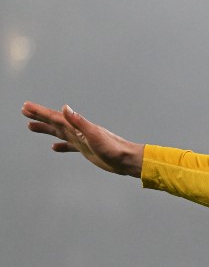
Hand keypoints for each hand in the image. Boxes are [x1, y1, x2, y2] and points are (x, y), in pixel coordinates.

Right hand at [23, 102, 143, 176]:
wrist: (127, 160)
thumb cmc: (113, 148)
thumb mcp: (94, 135)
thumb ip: (79, 122)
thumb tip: (65, 107)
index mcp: (79, 127)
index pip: (56, 117)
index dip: (40, 112)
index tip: (26, 106)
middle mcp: (79, 132)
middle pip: (55, 122)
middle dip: (39, 117)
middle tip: (24, 111)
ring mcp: (82, 141)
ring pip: (60, 133)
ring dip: (46, 129)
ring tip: (31, 126)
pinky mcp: (87, 150)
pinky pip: (70, 146)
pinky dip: (61, 146)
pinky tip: (54, 147)